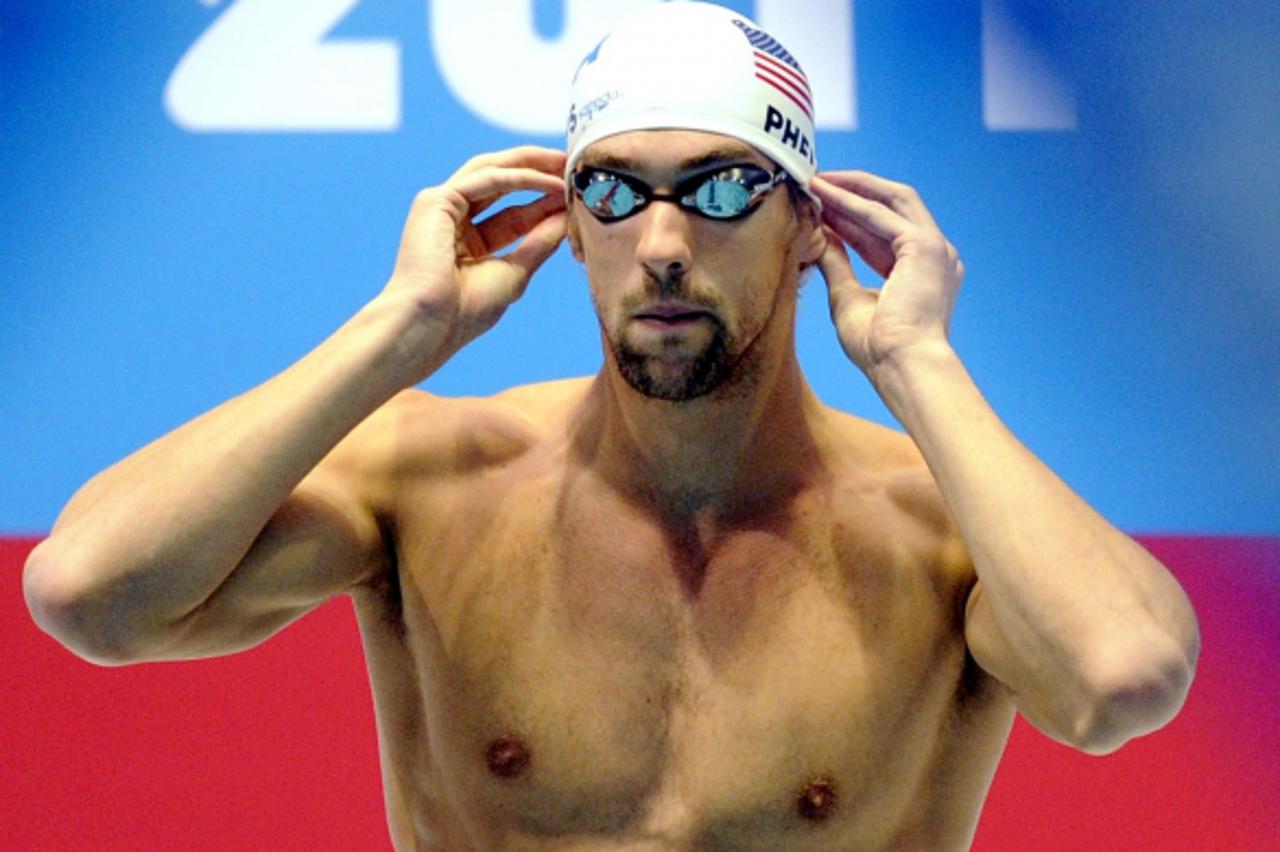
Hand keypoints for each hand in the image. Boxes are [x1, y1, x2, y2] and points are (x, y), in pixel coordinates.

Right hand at [385, 146, 567, 373]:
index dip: (546, 201)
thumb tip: (567, 218)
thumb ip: (540, 242)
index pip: (514, 212)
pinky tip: (548, 182)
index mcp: (470, 242)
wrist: (431, 325)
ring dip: (530, 164)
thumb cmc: (466, 311)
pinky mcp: (436, 201)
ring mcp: (442, 207)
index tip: (578, 195)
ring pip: (491, 169)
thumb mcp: (516, 271)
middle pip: (501, 182)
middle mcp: (455, 219)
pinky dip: (519, 178)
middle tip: (573, 165)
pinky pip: (485, 178)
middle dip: (538, 170)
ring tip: (565, 163)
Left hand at [810, 172, 963, 376]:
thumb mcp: (848, 298)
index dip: (850, 217)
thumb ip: (837, 265)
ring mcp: (935, 247)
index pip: (884, 233)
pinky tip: (825, 195)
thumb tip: (820, 239)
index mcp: (924, 271)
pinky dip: (850, 203)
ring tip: (817, 181)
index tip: (820, 206)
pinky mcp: (924, 246)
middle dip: (855, 192)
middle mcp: (936, 255)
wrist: (902, 366)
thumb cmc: (879, 349)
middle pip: (894, 207)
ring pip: (891, 201)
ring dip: (852, 189)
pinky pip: (881, 214)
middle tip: (818, 183)